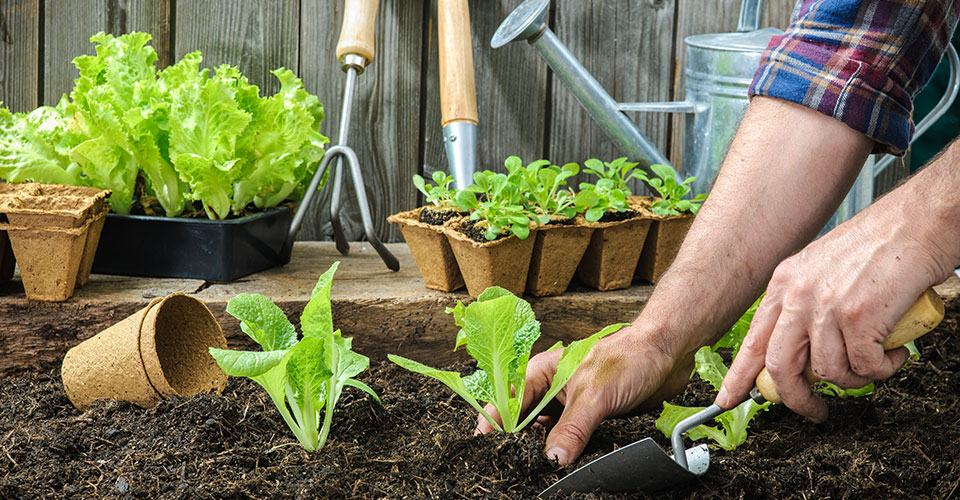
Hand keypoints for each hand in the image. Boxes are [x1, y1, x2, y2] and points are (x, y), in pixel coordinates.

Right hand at [474, 325, 692, 464]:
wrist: (668, 353)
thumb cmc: (630, 356)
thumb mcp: (594, 395)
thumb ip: (572, 429)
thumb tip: (552, 460)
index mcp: (542, 372)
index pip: (507, 402)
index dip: (494, 424)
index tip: (485, 447)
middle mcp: (552, 388)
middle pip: (523, 421)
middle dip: (517, 442)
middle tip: (514, 465)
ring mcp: (570, 404)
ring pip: (546, 433)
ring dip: (542, 450)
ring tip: (535, 470)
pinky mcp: (590, 418)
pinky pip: (570, 440)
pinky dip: (565, 453)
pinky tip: (564, 466)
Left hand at [716, 206, 943, 420]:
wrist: (918, 222)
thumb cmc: (880, 245)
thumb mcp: (822, 269)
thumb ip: (805, 306)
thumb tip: (803, 351)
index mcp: (784, 283)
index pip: (753, 340)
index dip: (739, 376)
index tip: (728, 399)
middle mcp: (798, 295)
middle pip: (779, 366)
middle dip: (796, 398)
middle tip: (814, 411)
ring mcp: (826, 306)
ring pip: (828, 373)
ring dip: (856, 379)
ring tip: (875, 362)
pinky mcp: (858, 317)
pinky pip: (864, 368)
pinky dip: (883, 369)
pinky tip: (893, 352)